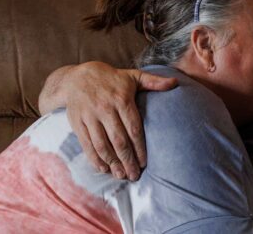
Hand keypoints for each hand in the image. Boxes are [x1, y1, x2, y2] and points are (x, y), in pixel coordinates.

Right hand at [49, 62, 177, 180]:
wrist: (77, 77)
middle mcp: (105, 109)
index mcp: (121, 100)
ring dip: (112, 162)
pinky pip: (86, 144)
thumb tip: (175, 83)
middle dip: (127, 160)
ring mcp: (90, 117)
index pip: (133, 129)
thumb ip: (154, 81)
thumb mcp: (133, 76)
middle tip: (134, 175)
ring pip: (102, 145)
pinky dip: (94, 158)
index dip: (139, 148)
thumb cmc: (111, 79)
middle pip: (118, 140)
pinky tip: (103, 168)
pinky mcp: (77, 123)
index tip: (145, 163)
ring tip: (121, 175)